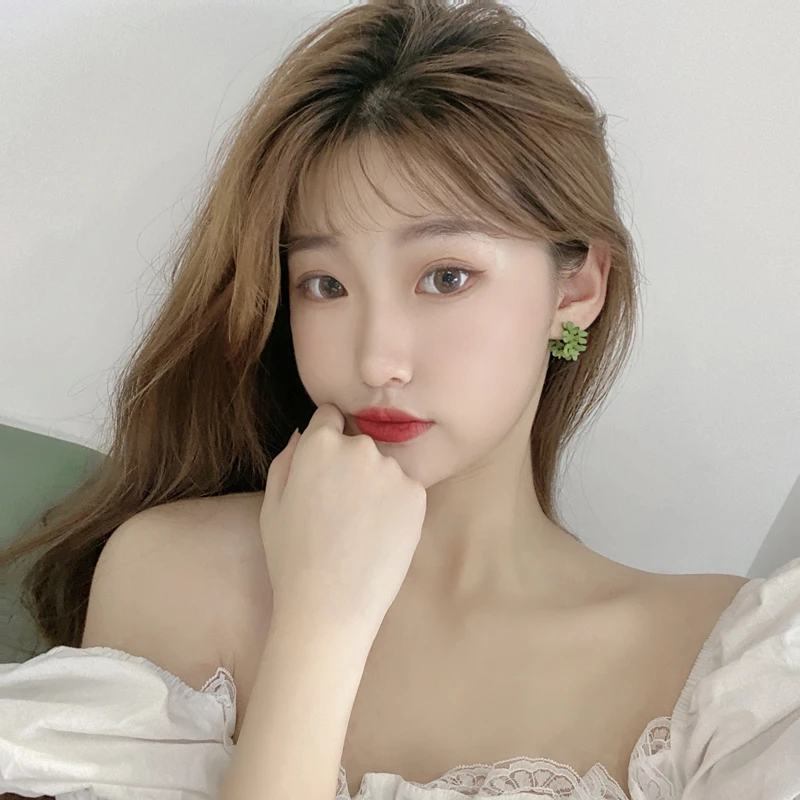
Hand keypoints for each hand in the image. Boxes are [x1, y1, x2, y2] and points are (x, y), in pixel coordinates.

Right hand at [260, 404, 426, 637]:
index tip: (327, 467)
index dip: (327, 439)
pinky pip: (405, 490)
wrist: (330, 605)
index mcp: (318, 444)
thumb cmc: (292, 558)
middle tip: (340, 508)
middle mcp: (359, 447)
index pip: (330, 416)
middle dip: (352, 464)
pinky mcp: (417, 494)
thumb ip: (287, 459)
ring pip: (385, 468)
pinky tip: (379, 536)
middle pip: (359, 442)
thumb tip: (304, 433)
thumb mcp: (272, 504)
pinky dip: (397, 507)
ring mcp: (391, 470)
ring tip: (360, 528)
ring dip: (376, 486)